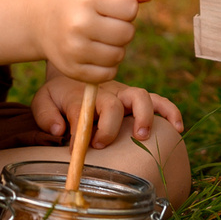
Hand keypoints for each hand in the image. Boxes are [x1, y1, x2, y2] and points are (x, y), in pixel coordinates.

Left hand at [31, 76, 184, 146]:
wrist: (73, 70)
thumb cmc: (59, 93)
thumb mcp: (43, 101)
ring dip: (144, 117)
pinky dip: (170, 112)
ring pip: (141, 97)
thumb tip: (60, 130)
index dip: (79, 132)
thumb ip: (46, 115)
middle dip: (109, 127)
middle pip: (114, 104)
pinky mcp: (137, 98)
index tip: (74, 149)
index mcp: (83, 94)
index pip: (82, 110)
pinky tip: (177, 128)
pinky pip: (159, 101)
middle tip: (100, 144)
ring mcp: (125, 93)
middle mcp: (107, 92)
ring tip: (141, 136)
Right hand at [33, 0, 154, 81]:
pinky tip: (96, 53)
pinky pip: (107, 74)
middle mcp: (79, 24)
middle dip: (123, 28)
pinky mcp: (72, 70)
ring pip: (118, 55)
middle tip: (107, 24)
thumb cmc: (77, 0)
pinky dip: (107, 66)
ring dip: (116, 48)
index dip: (127, 7)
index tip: (112, 6)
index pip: (131, 8)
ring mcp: (74, 49)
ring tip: (101, 38)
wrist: (40, 22)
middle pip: (127, 34)